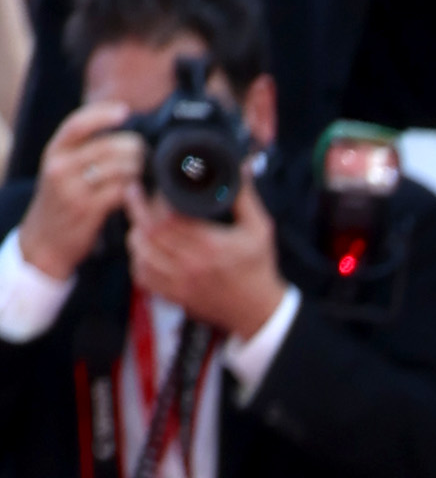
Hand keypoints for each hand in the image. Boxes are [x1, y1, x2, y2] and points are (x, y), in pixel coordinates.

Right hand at [21, 100, 141, 282]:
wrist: (44, 240)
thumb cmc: (60, 201)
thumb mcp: (60, 169)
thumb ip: (81, 150)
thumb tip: (119, 127)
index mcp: (53, 152)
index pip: (77, 124)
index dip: (102, 114)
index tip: (124, 111)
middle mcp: (60, 168)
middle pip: (107, 146)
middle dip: (133, 147)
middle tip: (145, 152)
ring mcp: (73, 190)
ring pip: (117, 169)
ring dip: (138, 168)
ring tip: (144, 171)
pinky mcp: (88, 211)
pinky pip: (120, 192)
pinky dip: (135, 190)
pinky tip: (139, 191)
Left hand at [128, 169, 284, 343]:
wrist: (258, 310)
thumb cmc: (259, 268)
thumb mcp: (260, 229)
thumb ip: (245, 197)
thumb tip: (237, 167)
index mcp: (211, 246)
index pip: (168, 218)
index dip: (154, 199)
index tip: (152, 186)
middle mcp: (192, 265)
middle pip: (148, 233)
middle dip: (136, 209)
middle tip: (133, 192)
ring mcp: (181, 283)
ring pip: (141, 253)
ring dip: (134, 233)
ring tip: (136, 218)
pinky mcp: (175, 296)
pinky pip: (143, 276)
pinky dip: (137, 260)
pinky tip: (143, 248)